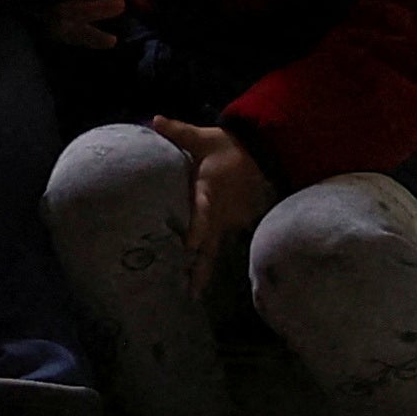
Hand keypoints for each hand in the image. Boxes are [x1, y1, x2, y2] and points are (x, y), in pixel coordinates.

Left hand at [148, 115, 273, 297]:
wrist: (260, 154)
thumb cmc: (226, 148)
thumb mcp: (202, 139)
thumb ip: (178, 132)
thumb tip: (155, 120)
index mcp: (210, 192)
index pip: (203, 213)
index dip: (197, 230)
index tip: (189, 247)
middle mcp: (221, 213)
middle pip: (209, 245)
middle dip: (199, 269)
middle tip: (189, 294)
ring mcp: (230, 222)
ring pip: (216, 249)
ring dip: (204, 270)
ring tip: (191, 295)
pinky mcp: (235, 225)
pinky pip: (221, 243)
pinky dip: (210, 260)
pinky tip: (199, 279)